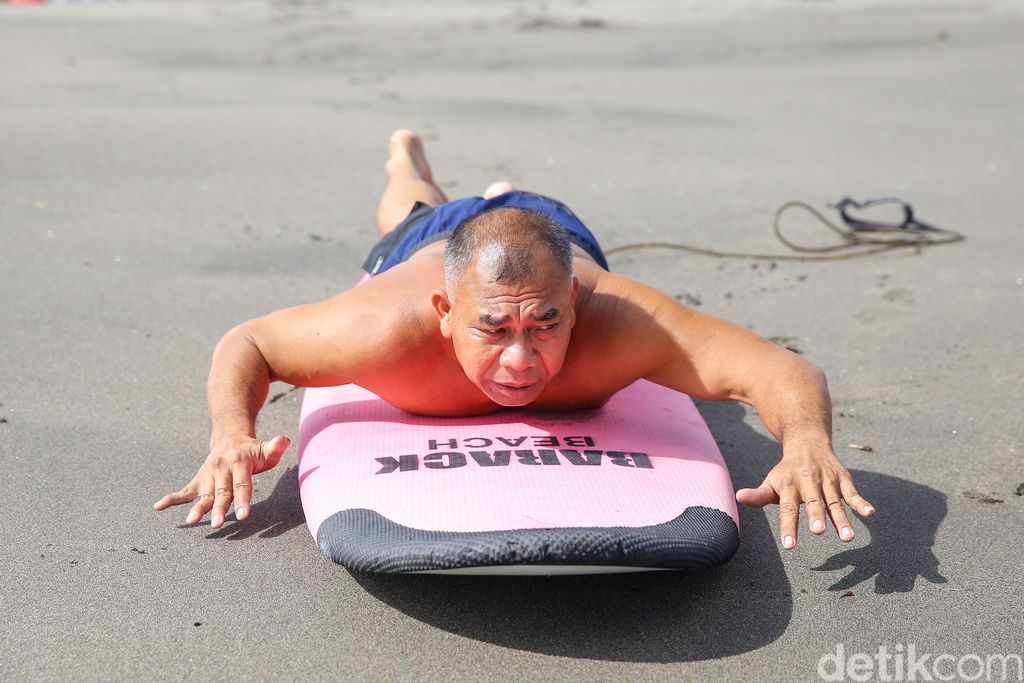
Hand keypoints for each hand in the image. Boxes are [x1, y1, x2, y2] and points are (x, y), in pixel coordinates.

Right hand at [153, 434, 290, 527]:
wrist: (229, 437)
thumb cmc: (252, 451)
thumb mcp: (265, 448)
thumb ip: (275, 447)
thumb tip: (283, 440)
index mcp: (239, 463)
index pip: (242, 485)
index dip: (243, 500)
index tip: (243, 516)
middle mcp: (221, 469)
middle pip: (221, 493)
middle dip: (219, 509)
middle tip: (217, 524)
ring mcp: (208, 475)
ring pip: (203, 495)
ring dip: (197, 508)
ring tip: (191, 521)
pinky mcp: (198, 480)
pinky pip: (183, 491)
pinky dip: (171, 499)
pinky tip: (158, 507)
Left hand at [735, 442, 874, 548]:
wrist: (807, 443)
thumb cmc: (787, 472)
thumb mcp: (771, 481)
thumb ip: (759, 495)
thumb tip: (738, 498)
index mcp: (789, 484)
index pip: (788, 508)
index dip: (788, 526)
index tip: (789, 545)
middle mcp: (809, 481)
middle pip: (813, 502)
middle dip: (816, 517)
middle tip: (818, 532)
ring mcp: (828, 480)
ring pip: (835, 501)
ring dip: (841, 518)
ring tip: (847, 537)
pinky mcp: (844, 479)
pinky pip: (853, 493)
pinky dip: (862, 503)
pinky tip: (870, 514)